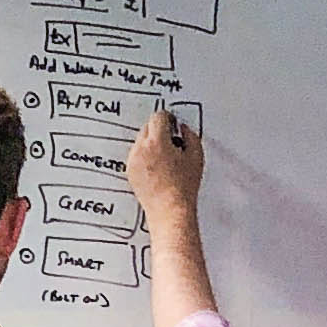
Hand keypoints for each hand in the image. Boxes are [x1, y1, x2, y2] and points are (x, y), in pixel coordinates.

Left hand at [124, 106, 202, 222]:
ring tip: (166, 158)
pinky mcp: (130, 171)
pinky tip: (158, 167)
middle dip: (159, 130)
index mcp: (157, 142)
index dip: (169, 118)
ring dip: (151, 143)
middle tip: (172, 142)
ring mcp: (133, 160)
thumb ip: (190, 135)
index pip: (158, 116)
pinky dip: (145, 156)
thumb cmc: (183, 187)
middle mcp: (141, 149)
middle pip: (147, 126)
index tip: (173, 124)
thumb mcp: (196, 156)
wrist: (170, 210)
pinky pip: (136, 155)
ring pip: (140, 140)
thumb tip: (183, 129)